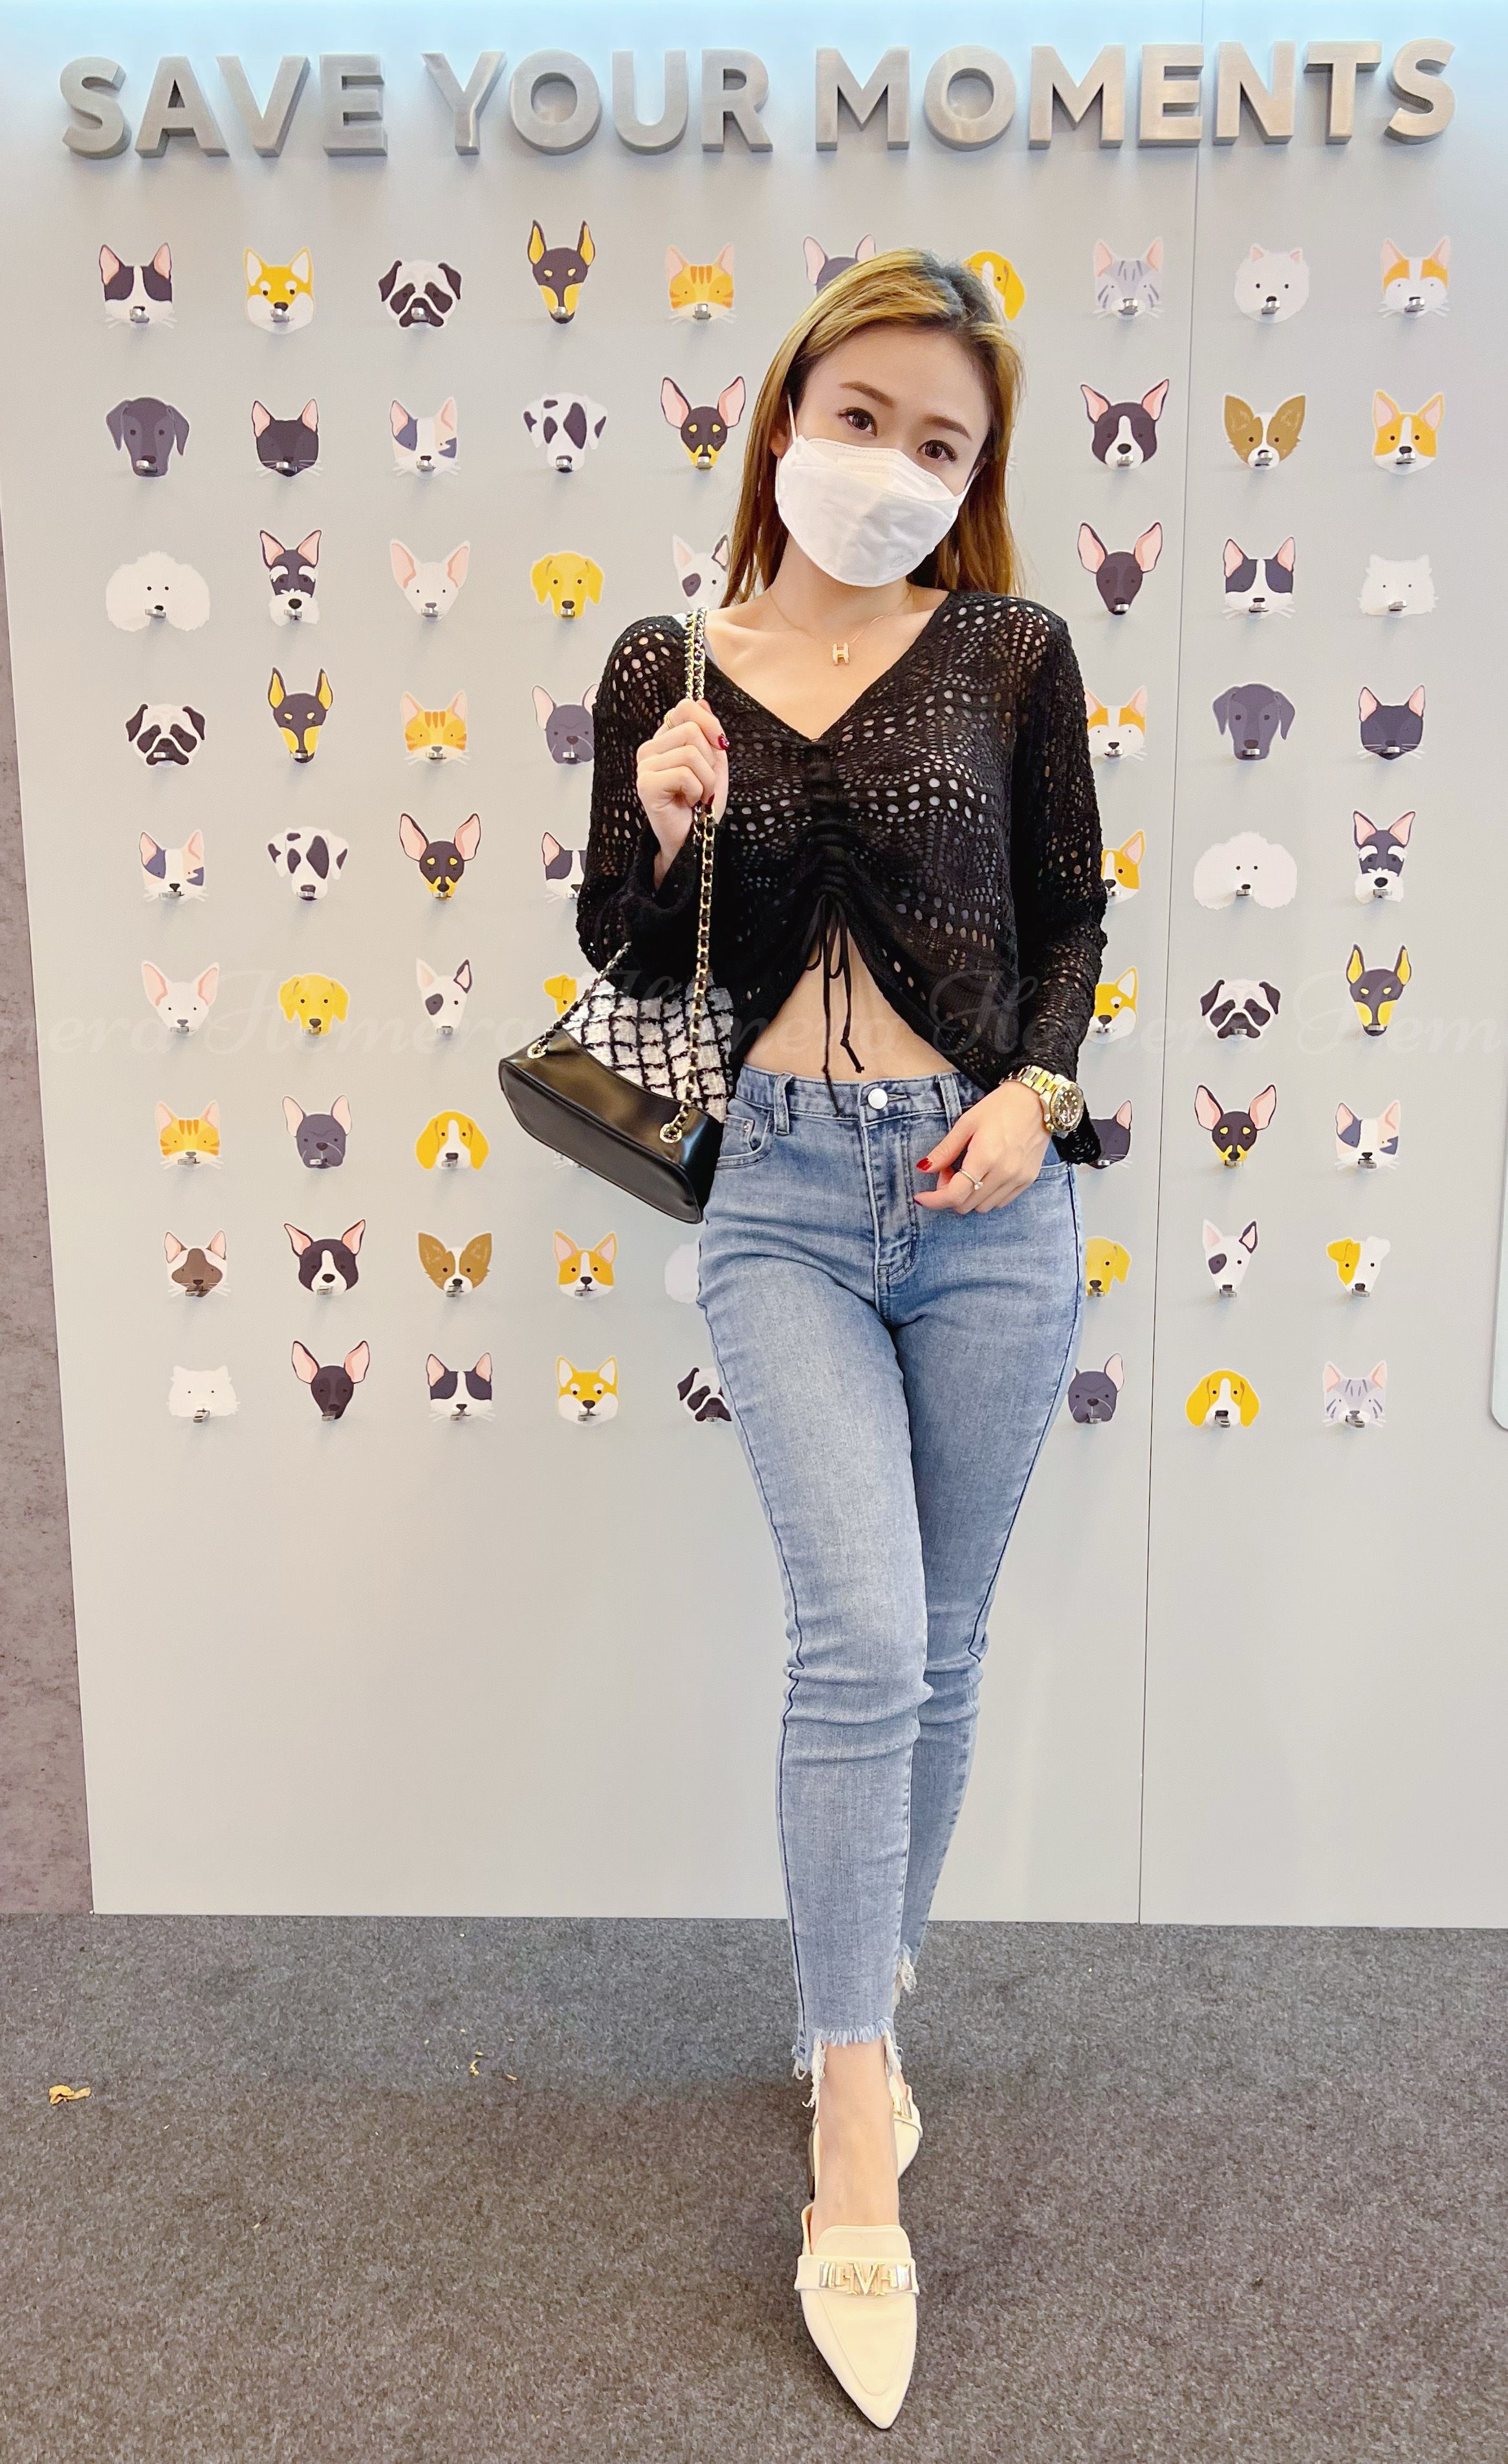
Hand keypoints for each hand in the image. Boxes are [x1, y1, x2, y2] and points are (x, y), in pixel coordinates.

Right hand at [636, 697, 728, 874]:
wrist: (693, 839)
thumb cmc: (701, 804)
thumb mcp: (713, 763)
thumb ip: (708, 733)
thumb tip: (702, 700)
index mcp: (664, 740)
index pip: (684, 707)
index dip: (709, 723)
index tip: (719, 746)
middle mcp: (650, 749)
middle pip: (692, 730)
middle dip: (710, 760)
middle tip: (704, 783)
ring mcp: (644, 766)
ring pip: (691, 752)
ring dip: (706, 779)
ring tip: (698, 794)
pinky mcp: (646, 784)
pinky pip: (685, 773)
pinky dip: (697, 790)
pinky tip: (689, 802)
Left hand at [914, 1081, 1050, 1211]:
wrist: (1038, 1100)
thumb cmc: (1001, 1107)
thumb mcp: (966, 1123)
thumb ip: (945, 1150)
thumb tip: (923, 1168)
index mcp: (985, 1157)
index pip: (955, 1195)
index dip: (934, 1200)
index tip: (922, 1197)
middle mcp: (1003, 1173)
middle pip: (966, 1204)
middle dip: (950, 1192)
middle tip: (950, 1170)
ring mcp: (1018, 1178)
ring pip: (982, 1207)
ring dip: (968, 1195)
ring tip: (969, 1171)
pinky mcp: (1028, 1180)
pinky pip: (1001, 1202)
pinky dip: (986, 1196)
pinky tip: (985, 1176)